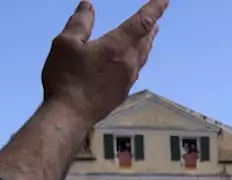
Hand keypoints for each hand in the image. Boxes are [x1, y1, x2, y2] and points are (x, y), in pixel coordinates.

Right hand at [42, 0, 167, 125]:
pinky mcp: (121, 93)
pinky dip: (137, 58)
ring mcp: (127, 80)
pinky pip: (135, 70)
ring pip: (142, 56)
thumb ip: (80, 22)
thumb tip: (88, 5)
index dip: (155, 8)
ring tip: (150, 36)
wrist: (70, 116)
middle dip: (152, 26)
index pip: (143, 22)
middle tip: (157, 18)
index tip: (166, 0)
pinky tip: (132, 61)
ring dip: (147, 43)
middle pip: (145, 40)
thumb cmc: (66, 78)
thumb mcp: (65, 43)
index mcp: (118, 46)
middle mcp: (129, 63)